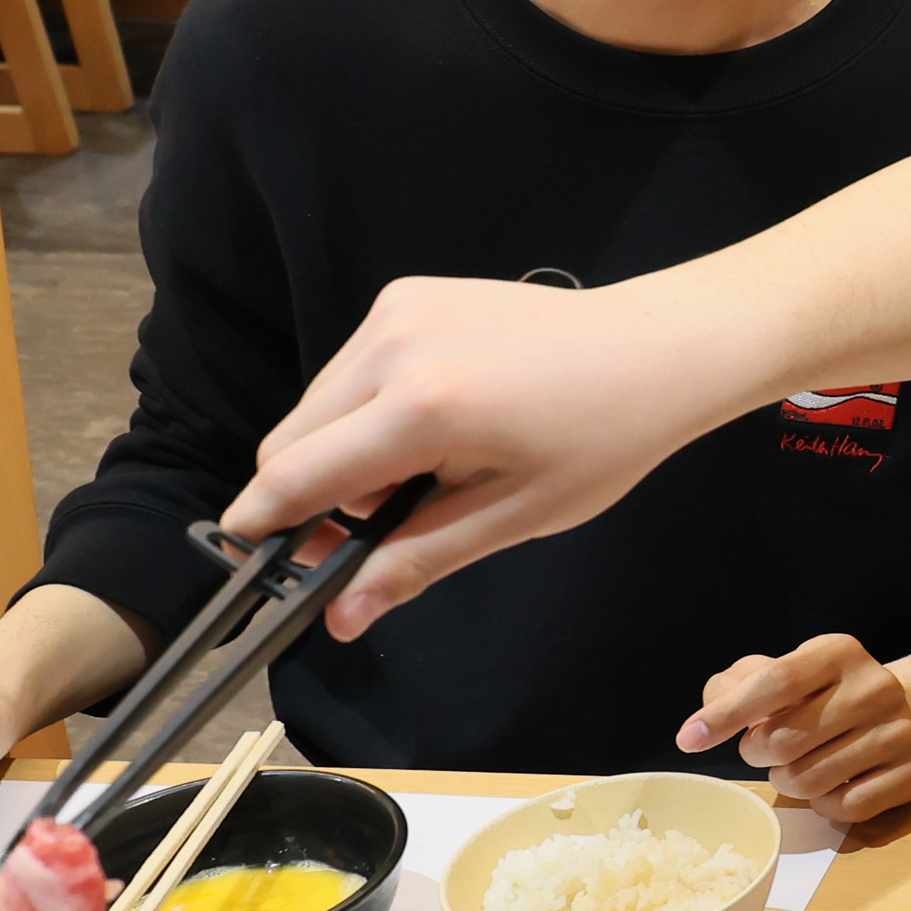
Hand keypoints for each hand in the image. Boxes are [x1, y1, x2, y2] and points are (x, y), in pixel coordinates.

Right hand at [226, 271, 766, 637]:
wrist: (657, 348)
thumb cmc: (603, 438)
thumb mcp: (513, 517)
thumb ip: (415, 561)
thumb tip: (339, 616)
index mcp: (422, 407)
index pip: (296, 475)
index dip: (264, 525)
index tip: (253, 559)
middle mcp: (394, 346)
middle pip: (289, 438)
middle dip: (314, 494)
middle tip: (376, 531)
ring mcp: (396, 311)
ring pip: (315, 405)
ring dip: (342, 451)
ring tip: (427, 472)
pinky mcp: (405, 294)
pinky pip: (349, 370)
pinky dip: (366, 409)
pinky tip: (435, 426)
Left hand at [679, 629, 910, 823]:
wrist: (910, 715)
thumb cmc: (827, 697)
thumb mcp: (785, 675)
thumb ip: (735, 687)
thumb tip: (706, 719)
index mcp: (840, 653)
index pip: (776, 683)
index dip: (727, 715)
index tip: (688, 739)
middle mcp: (876, 688)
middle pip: (784, 740)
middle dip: (758, 753)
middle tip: (767, 748)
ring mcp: (900, 732)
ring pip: (809, 781)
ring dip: (788, 782)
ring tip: (800, 766)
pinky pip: (844, 808)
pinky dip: (823, 804)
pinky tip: (832, 784)